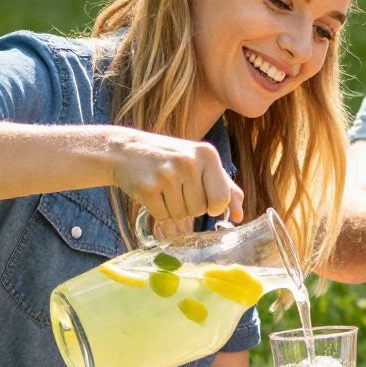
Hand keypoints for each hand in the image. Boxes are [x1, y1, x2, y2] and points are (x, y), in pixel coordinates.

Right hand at [110, 129, 242, 233]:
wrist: (125, 150)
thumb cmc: (169, 159)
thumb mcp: (201, 164)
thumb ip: (225, 187)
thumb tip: (240, 216)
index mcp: (207, 154)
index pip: (221, 199)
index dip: (213, 206)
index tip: (204, 199)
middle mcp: (189, 162)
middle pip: (200, 210)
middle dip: (190, 206)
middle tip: (177, 187)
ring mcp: (167, 174)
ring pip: (181, 215)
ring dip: (173, 209)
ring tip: (164, 188)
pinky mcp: (147, 187)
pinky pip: (162, 216)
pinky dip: (158, 210)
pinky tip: (152, 192)